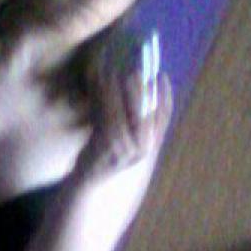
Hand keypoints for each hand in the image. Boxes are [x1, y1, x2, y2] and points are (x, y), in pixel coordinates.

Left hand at [80, 67, 172, 181]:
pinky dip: (107, 100)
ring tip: (118, 72)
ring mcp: (126, 150)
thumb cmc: (103, 154)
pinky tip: (103, 87)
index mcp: (150, 146)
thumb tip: (132, 81)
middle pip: (147, 113)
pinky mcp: (109, 149)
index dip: (165, 95)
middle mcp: (142, 149)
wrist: (86, 180)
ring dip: (122, 91)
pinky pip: (110, 118)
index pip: (164, 117)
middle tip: (138, 69)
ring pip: (128, 114)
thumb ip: (128, 115)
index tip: (161, 76)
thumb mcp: (120, 135)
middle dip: (143, 90)